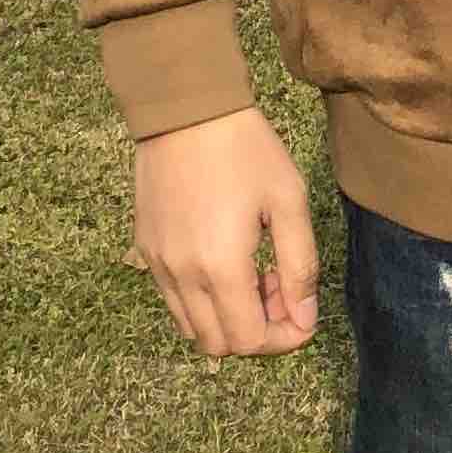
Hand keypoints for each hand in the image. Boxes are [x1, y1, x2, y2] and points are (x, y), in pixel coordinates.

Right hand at [126, 106, 320, 359]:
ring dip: (227, 318)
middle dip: (257, 330)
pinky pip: (173, 300)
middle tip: (277, 286)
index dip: (284, 337)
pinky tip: (221, 260)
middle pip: (220, 344)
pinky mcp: (146, 249)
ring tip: (251, 272)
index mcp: (221, 267)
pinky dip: (201, 300)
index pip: (250, 341)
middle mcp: (182, 276)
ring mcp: (158, 264)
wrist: (185, 108)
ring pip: (192, 328)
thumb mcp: (288, 200)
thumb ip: (300, 266)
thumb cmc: (245, 148)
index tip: (302, 309)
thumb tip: (305, 319)